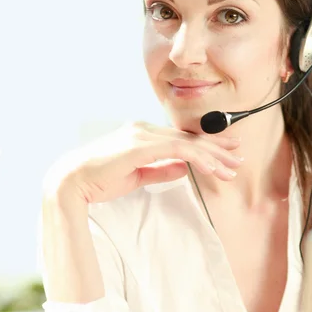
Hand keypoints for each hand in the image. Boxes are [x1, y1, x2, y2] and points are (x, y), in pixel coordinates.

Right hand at [43, 121, 241, 203]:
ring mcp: (143, 135)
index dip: (206, 146)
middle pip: (189, 138)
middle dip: (217, 148)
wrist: (73, 181)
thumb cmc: (101, 179)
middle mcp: (145, 130)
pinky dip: (198, 158)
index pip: (181, 138)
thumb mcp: (138, 175)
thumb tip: (183, 168)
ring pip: (188, 142)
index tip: (225, 153)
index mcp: (143, 135)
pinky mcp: (141, 145)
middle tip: (238, 156)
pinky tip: (213, 167)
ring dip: (213, 155)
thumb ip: (161, 169)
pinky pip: (178, 150)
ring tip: (232, 167)